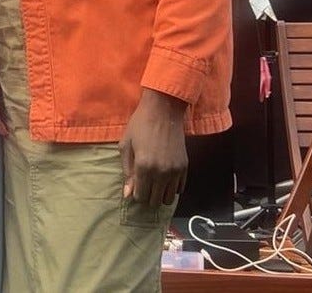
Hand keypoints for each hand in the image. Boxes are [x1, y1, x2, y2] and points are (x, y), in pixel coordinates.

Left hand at [119, 88, 187, 207]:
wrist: (163, 111)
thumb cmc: (139, 125)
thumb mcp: (126, 145)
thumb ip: (127, 171)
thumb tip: (128, 194)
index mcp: (143, 167)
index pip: (140, 196)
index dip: (136, 194)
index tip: (134, 187)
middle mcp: (161, 172)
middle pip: (155, 201)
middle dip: (148, 197)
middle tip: (144, 186)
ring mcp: (175, 171)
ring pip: (169, 199)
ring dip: (160, 195)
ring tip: (154, 184)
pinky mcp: (184, 167)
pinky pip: (179, 189)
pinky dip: (171, 188)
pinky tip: (165, 178)